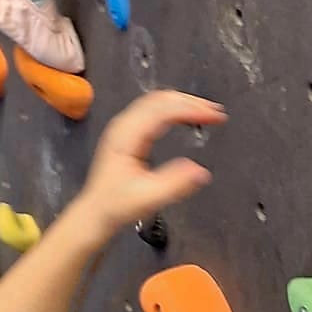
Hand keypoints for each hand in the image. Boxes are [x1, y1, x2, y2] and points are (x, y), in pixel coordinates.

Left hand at [73, 91, 224, 246]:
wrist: (95, 212)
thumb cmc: (117, 205)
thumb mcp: (147, 198)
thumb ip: (174, 184)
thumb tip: (202, 171)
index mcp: (126, 136)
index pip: (163, 111)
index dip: (191, 109)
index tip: (214, 116)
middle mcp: (124, 125)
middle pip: (160, 99)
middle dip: (190, 101)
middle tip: (215, 111)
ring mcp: (125, 127)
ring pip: (157, 101)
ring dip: (183, 102)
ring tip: (206, 111)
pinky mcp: (128, 133)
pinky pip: (153, 110)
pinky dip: (174, 108)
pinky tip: (186, 116)